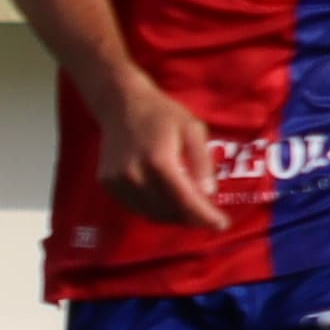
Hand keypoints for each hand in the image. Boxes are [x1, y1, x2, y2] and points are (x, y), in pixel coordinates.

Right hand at [95, 64, 228, 228]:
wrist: (120, 105)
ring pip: (150, 213)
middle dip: (191, 217)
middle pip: (169, 211)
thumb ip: (201, 161)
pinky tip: (165, 199)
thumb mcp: (193, 130)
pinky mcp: (107, 183)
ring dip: (173, 215)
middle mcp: (135, 176)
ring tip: (188, 209)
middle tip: (207, 214)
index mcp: (160, 161)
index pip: (186, 200)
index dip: (205, 216)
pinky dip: (153, 208)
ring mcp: (118, 182)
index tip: (221, 224)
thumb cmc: (162, 114)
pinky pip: (135, 206)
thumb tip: (208, 193)